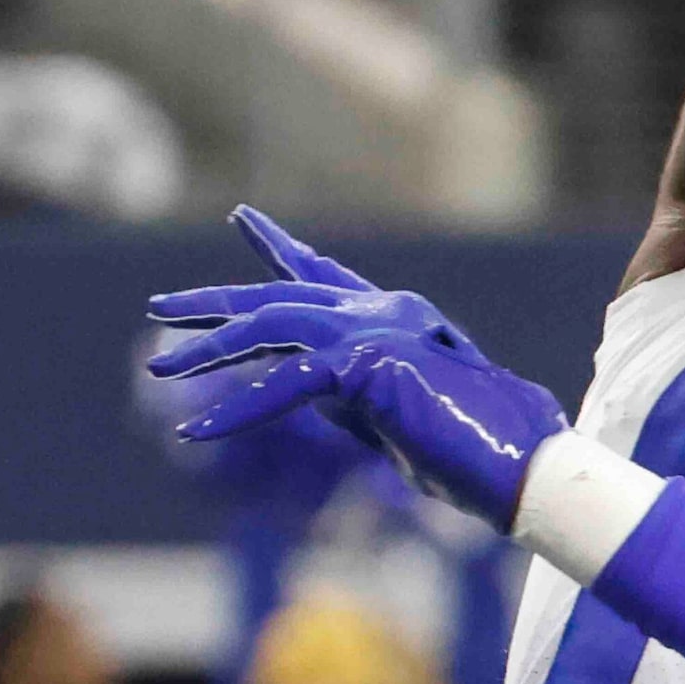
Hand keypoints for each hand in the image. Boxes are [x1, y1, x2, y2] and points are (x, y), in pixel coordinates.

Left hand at [149, 207, 567, 530]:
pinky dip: (234, 411)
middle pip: (281, 295)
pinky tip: (194, 432)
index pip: (324, 274)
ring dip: (209, 347)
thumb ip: (355, 395)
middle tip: (161, 306)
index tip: (243, 220)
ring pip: (270, 325)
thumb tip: (312, 394)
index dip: (278, 249)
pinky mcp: (367, 366)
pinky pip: (283, 385)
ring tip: (160, 365)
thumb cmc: (480, 447)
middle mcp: (384, 310)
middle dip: (216, 302)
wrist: (524, 463)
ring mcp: (376, 332)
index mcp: (396, 317)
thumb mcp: (400, 415)